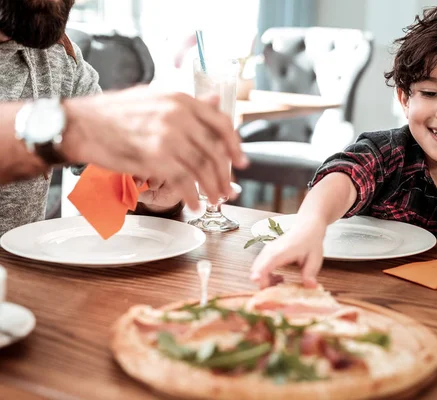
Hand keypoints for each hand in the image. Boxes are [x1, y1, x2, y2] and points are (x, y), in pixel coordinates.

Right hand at [61, 86, 248, 209]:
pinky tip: (194, 204)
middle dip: (225, 175)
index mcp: (180, 99)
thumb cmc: (113, 113)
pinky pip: (183, 181)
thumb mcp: (153, 98)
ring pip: (202, 168)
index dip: (235, 145)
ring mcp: (167, 136)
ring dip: (212, 188)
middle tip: (228, 190)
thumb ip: (186, 104)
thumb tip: (215, 101)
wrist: (80, 125)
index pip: (220, 122)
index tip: (242, 161)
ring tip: (215, 200)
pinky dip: (191, 196)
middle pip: (214, 151)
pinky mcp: (156, 157)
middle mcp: (178, 115)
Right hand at [250, 221, 326, 288]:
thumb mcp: (314, 259)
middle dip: (263, 285)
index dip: (259, 280)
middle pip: (255, 272)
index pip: (263, 267)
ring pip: (256, 270)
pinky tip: (279, 278)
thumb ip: (310, 273)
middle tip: (278, 291)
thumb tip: (310, 287)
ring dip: (265, 281)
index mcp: (280, 253)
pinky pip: (260, 267)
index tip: (262, 290)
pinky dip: (265, 276)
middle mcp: (269, 251)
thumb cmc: (311, 242)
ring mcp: (266, 251)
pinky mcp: (266, 253)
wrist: (307, 227)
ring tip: (281, 282)